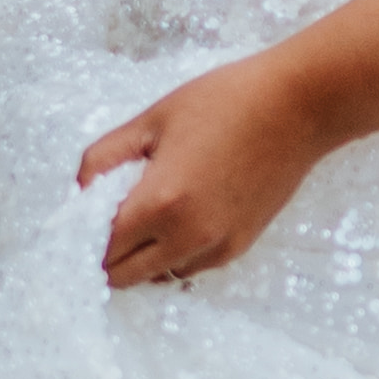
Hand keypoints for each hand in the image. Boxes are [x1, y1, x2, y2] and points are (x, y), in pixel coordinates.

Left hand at [77, 52, 322, 287]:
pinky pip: (189, 267)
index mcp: (160, 202)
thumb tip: (79, 191)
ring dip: (141, 257)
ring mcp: (217, 247)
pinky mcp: (238, 247)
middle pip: (122, 276)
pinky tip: (181, 215)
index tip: (82, 216)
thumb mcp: (152, 119)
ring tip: (149, 213)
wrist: (299, 107)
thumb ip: (103, 158)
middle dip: (107, 253)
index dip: (83, 233)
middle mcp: (188, 237)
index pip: (101, 246)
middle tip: (109, 218)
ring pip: (156, 276)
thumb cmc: (225, 101)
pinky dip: (174, 254)